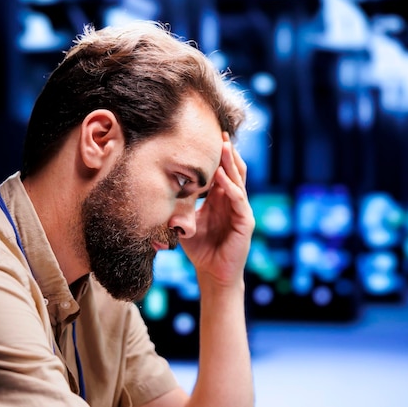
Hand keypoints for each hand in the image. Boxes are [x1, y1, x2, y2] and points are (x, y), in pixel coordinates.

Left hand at [180, 132, 254, 287]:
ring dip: (230, 163)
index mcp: (222, 200)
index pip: (223, 173)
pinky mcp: (245, 222)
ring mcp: (242, 211)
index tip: (209, 137)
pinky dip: (230, 185)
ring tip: (223, 145)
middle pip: (234, 171)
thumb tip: (161, 191)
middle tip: (220, 132)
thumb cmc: (200, 249)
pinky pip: (238, 198)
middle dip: (227, 152)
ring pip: (238, 180)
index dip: (218, 156)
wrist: (212, 274)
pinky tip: (222, 174)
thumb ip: (182, 206)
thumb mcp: (187, 223)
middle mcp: (234, 202)